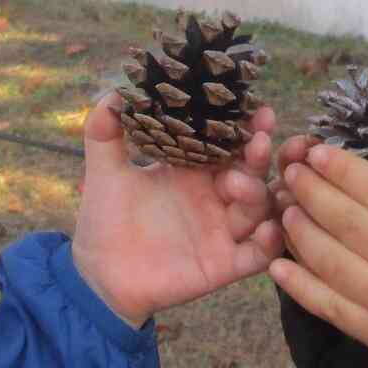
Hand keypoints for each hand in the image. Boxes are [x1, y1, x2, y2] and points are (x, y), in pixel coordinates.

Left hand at [71, 94, 283, 327]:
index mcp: (193, 172)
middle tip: (258, 139)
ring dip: (256, 193)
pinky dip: (270, 242)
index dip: (244, 127)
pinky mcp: (224, 265)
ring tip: (238, 183)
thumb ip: (104, 133)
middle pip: (251, 172)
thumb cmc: (104, 221)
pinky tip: (267, 229)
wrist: (97, 274)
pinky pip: (258, 254)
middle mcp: (214, 197)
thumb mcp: (105, 173)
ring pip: (258, 208)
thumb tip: (111, 93)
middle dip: (258, 154)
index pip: (228, 144)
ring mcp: (222, 231)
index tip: (256, 109)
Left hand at [269, 140, 367, 367]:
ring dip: (301, 232)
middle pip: (348, 222)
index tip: (315, 152)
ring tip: (284, 209)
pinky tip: (277, 266)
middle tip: (290, 172)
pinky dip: (299, 287)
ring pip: (332, 261)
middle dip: (312, 192)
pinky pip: (331, 308)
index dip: (343, 170)